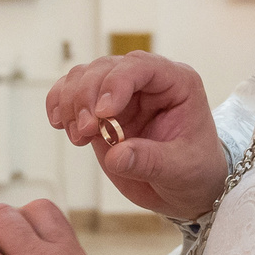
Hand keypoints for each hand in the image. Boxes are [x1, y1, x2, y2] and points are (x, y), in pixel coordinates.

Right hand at [45, 53, 226, 221]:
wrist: (185, 188)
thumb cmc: (194, 171)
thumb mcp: (181, 169)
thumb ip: (150, 161)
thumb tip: (116, 156)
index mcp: (177, 83)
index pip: (141, 66)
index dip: (116, 83)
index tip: (104, 113)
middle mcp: (147, 81)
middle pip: (105, 68)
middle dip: (87, 97)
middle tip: (85, 132)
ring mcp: (121, 93)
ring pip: (83, 76)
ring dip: (71, 102)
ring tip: (78, 135)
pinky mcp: (100, 109)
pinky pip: (71, 92)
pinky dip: (60, 104)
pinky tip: (59, 123)